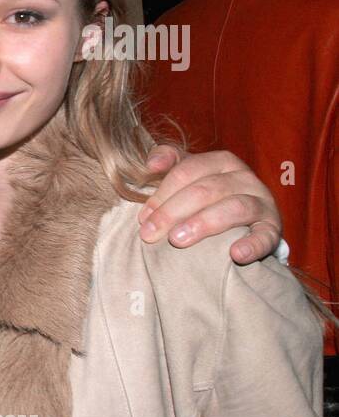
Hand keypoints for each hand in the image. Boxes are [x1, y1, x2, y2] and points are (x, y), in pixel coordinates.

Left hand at [139, 146, 282, 264]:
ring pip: (235, 207)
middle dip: (173, 211)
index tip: (143, 217)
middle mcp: (244, 178)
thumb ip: (169, 161)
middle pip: (206, 190)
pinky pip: (266, 235)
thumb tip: (150, 163)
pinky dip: (253, 244)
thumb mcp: (190, 175)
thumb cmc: (208, 197)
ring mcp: (262, 202)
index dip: (162, 194)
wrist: (248, 221)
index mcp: (221, 161)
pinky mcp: (273, 228)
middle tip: (149, 234)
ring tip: (178, 240)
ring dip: (204, 223)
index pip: (187, 171)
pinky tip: (236, 254)